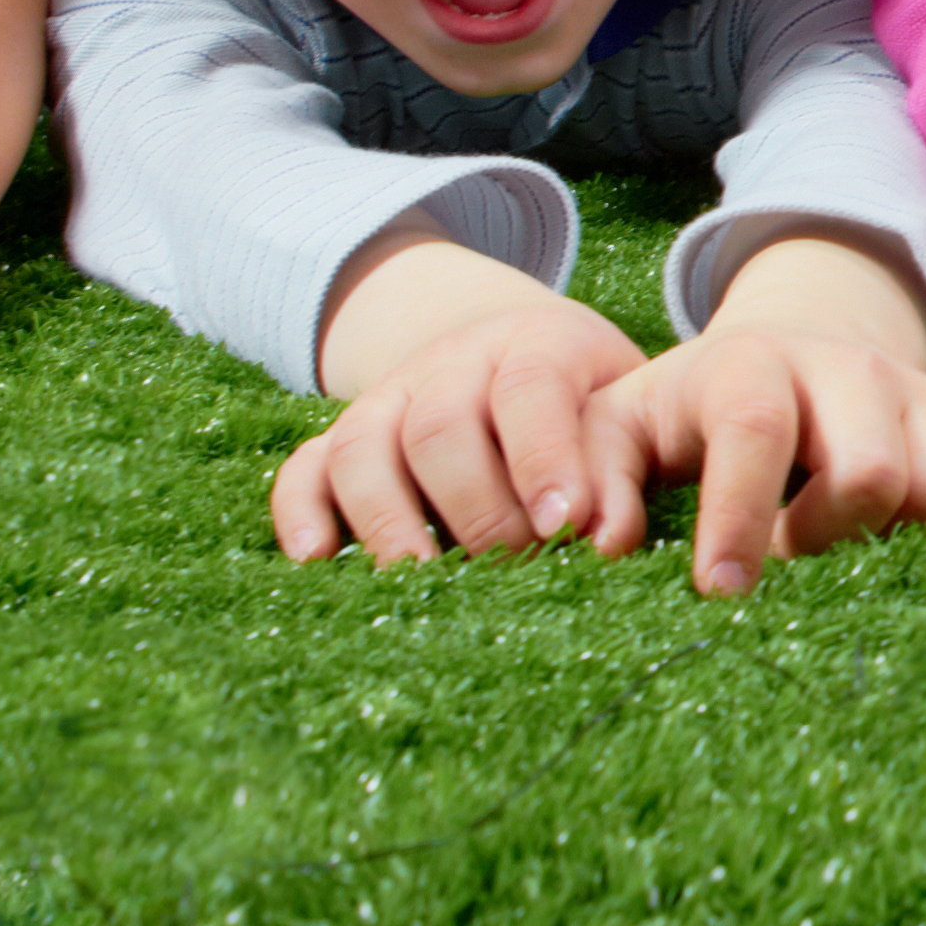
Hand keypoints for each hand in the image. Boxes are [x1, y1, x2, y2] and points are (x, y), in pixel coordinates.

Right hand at [276, 294, 647, 562]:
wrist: (520, 352)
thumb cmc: (592, 403)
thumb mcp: (624, 409)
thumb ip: (621, 464)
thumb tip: (608, 541)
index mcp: (536, 344)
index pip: (531, 387)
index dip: (544, 457)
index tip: (566, 525)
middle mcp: (453, 363)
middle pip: (441, 425)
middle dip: (476, 507)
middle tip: (514, 567)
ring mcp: (391, 397)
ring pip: (366, 444)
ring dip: (390, 519)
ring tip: (420, 580)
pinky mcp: (345, 440)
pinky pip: (305, 467)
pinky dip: (300, 511)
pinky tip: (316, 558)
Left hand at [593, 316, 925, 594]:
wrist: (789, 356)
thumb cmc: (690, 415)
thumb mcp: (619, 428)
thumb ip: (593, 476)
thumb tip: (600, 542)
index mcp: (750, 365)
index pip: (756, 433)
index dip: (741, 518)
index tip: (722, 592)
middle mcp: (846, 367)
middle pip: (873, 469)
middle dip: (831, 536)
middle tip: (794, 552)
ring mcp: (919, 393)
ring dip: (899, 544)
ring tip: (849, 545)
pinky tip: (923, 546)